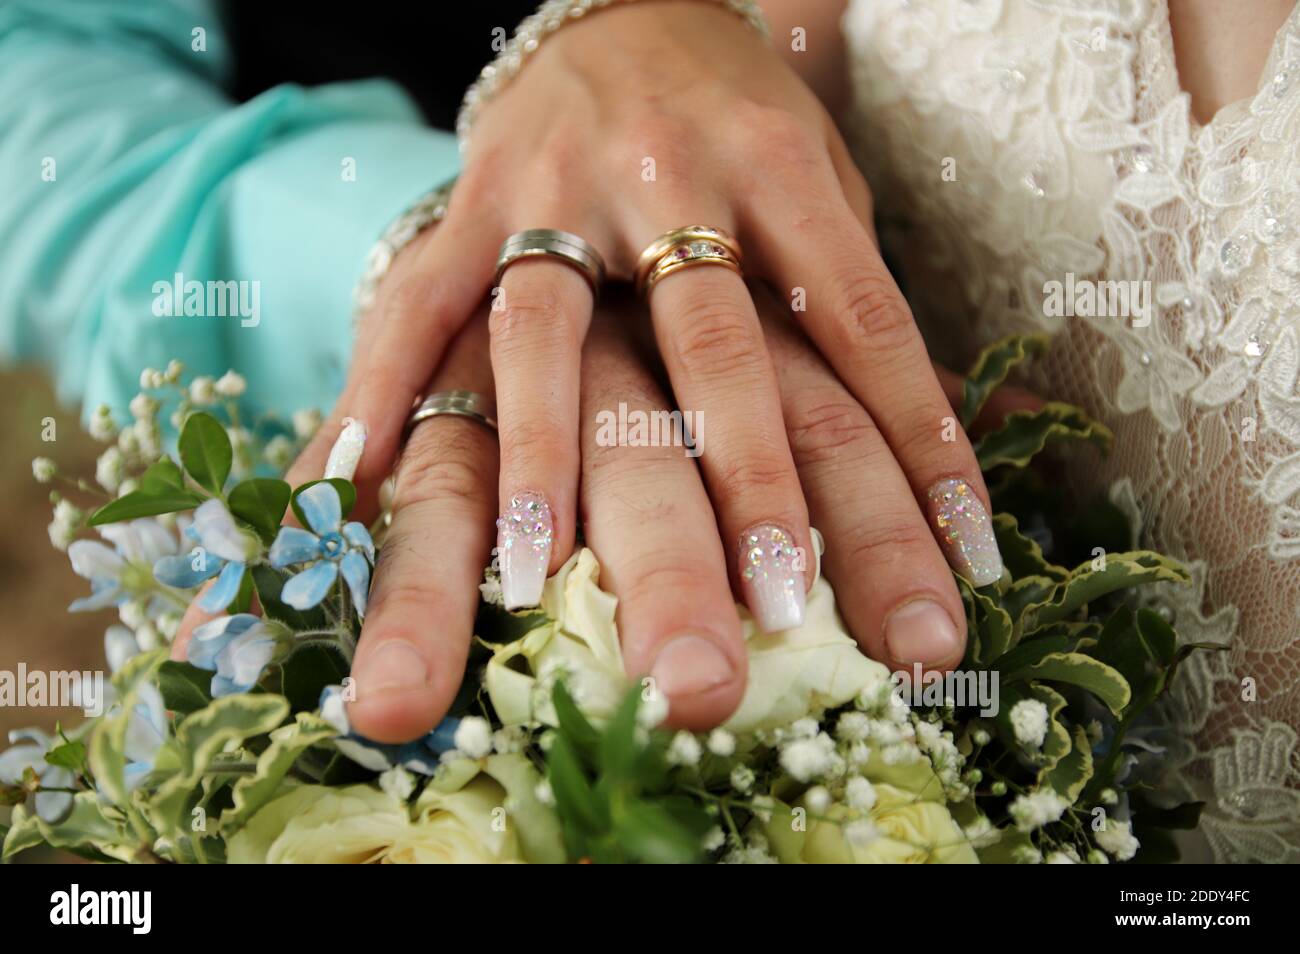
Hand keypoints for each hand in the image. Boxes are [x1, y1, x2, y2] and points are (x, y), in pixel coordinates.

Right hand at [323, 1, 1003, 651]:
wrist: (624, 11)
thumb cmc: (741, 120)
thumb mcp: (825, 183)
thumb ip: (861, 305)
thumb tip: (972, 446)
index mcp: (781, 167)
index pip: (862, 316)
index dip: (915, 439)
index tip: (954, 563)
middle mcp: (668, 175)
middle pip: (714, 342)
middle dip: (745, 478)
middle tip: (773, 605)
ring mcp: (555, 188)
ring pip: (546, 332)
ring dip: (542, 457)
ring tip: (536, 573)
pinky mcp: (469, 201)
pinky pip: (415, 304)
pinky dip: (379, 392)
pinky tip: (348, 485)